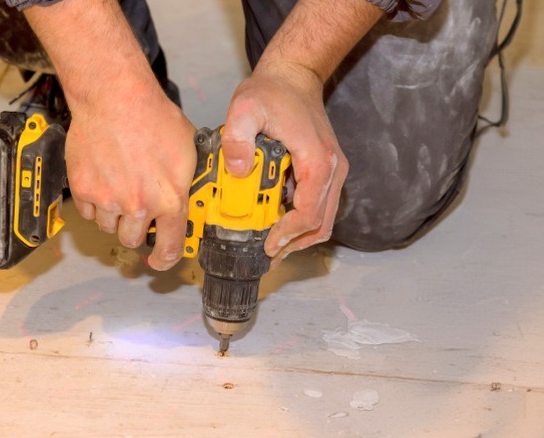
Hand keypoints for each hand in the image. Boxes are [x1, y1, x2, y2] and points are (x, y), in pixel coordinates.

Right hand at [65, 82, 195, 270]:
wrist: (115, 98)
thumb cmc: (151, 116)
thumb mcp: (188, 149)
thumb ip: (185, 180)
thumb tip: (188, 197)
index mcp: (169, 198)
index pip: (169, 246)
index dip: (164, 259)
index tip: (159, 261)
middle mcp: (138, 204)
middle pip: (132, 240)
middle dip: (135, 228)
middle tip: (135, 208)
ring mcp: (108, 199)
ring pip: (108, 225)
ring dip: (113, 214)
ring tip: (119, 185)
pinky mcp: (84, 190)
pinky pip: (88, 210)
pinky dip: (93, 201)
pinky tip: (103, 178)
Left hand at [222, 62, 347, 268]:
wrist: (293, 75)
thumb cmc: (273, 91)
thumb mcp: (244, 108)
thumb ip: (237, 138)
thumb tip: (238, 171)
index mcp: (317, 160)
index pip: (309, 214)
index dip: (288, 235)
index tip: (267, 245)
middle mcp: (332, 169)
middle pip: (321, 224)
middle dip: (294, 244)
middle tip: (267, 254)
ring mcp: (331, 171)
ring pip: (322, 218)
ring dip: (298, 235)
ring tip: (270, 243)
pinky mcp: (324, 171)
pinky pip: (317, 206)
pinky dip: (300, 220)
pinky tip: (275, 219)